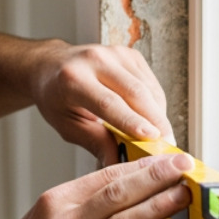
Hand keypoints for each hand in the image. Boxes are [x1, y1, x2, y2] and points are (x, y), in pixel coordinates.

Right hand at [0, 154, 192, 218]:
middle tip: (182, 167)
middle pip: (119, 194)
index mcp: (56, 202)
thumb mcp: (45, 215)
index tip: (163, 159)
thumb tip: (126, 185)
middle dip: (156, 178)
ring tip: (182, 196)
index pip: (105, 176)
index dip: (140, 165)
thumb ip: (82, 201)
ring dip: (161, 207)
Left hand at [29, 42, 173, 160]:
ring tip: (161, 138)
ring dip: (158, 115)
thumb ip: (94, 143)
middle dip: (155, 121)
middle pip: (135, 92)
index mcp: (73, 78)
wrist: (51, 65)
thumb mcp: (66, 125)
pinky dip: (155, 104)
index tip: (152, 140)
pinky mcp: (129, 54)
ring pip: (147, 88)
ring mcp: (114, 53)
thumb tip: (118, 165)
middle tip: (167, 147)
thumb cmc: (56, 97)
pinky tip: (151, 119)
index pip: (108, 102)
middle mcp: (95, 60)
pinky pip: (150, 83)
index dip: (132, 121)